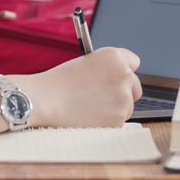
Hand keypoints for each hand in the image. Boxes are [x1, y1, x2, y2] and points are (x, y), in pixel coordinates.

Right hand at [15, 47, 141, 127]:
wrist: (44, 101)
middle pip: (135, 86)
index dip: (122, 70)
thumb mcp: (86, 62)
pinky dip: (107, 122)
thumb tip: (120, 79)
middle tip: (101, 96)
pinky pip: (118, 121)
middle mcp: (124, 76)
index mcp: (115, 58)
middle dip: (123, 91)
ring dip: (114, 108)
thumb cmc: (59, 81)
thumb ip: (108, 67)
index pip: (134, 62)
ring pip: (127, 106)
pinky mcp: (119, 120)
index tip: (115, 77)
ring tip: (89, 106)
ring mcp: (123, 99)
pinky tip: (89, 117)